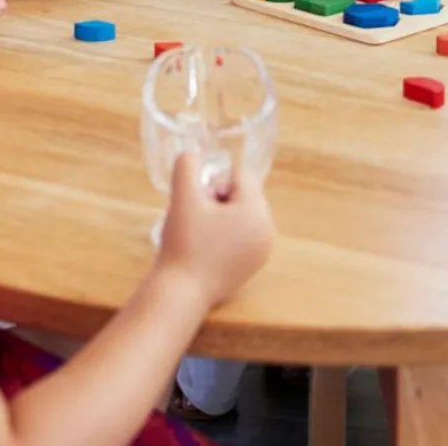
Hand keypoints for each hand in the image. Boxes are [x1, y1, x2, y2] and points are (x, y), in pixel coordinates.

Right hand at [159, 155, 273, 308]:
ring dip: (220, 216)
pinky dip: (224, 235)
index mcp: (258, 212)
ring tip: (200, 235)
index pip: (241, 176)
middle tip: (197, 220)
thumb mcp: (183, 197)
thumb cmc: (183, 243)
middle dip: (219, 200)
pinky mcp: (252, 266)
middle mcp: (268, 231)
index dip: (215, 184)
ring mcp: (262, 251)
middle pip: (244, 194)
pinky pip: (241, 234)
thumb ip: (187, 165)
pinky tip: (206, 250)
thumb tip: (192, 153)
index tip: (199, 204)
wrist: (179, 293)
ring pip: (241, 214)